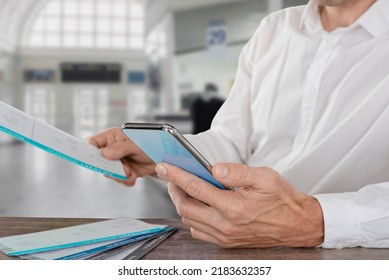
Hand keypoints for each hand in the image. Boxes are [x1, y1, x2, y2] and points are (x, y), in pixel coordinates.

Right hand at [88, 127, 155, 185]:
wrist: (161, 158)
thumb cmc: (149, 145)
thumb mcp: (136, 145)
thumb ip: (121, 148)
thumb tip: (105, 153)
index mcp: (111, 137)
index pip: (92, 142)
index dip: (87, 150)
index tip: (92, 160)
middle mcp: (110, 149)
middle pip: (98, 161)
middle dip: (111, 168)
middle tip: (123, 169)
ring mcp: (115, 161)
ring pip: (108, 173)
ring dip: (120, 175)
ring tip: (131, 172)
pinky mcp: (121, 171)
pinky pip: (118, 179)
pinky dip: (126, 180)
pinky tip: (134, 176)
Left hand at [156, 162, 323, 247]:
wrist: (297, 224)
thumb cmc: (282, 199)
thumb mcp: (264, 178)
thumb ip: (237, 172)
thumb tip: (214, 168)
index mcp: (234, 207)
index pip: (195, 188)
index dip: (177, 176)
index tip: (165, 167)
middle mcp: (226, 225)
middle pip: (186, 208)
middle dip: (174, 190)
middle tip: (172, 178)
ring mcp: (225, 236)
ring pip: (190, 221)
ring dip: (182, 204)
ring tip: (183, 189)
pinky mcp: (227, 242)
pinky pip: (199, 232)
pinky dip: (192, 218)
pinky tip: (197, 206)